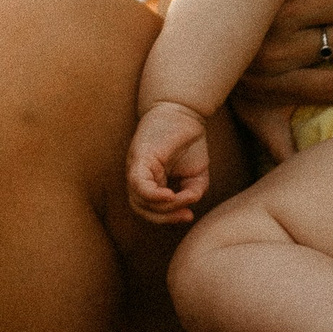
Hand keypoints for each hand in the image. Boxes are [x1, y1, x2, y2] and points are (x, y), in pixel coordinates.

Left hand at [126, 101, 210, 223]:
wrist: (184, 113)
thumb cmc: (187, 141)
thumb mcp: (196, 173)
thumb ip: (193, 191)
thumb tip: (189, 202)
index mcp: (149, 183)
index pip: (149, 209)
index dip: (167, 218)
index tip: (189, 216)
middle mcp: (138, 177)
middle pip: (141, 209)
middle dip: (164, 218)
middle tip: (186, 216)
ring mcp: (136, 169)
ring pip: (139, 200)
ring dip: (163, 207)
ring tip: (182, 201)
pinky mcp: (139, 159)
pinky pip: (139, 184)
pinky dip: (152, 195)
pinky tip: (169, 196)